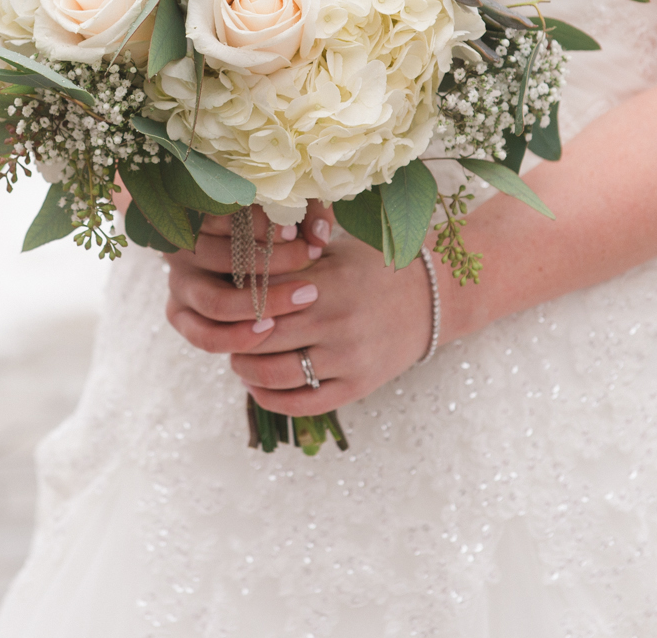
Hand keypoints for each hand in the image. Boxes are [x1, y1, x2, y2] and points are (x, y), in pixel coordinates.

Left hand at [166, 204, 447, 416]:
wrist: (432, 297)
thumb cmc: (371, 268)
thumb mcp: (332, 253)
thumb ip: (287, 262)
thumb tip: (231, 268)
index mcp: (327, 284)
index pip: (260, 300)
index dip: (234, 303)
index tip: (223, 300)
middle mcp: (337, 323)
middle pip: (261, 338)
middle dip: (235, 337)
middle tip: (224, 332)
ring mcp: (349, 359)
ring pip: (276, 375)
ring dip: (246, 370)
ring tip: (238, 360)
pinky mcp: (358, 386)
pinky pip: (304, 404)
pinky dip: (271, 399)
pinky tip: (257, 386)